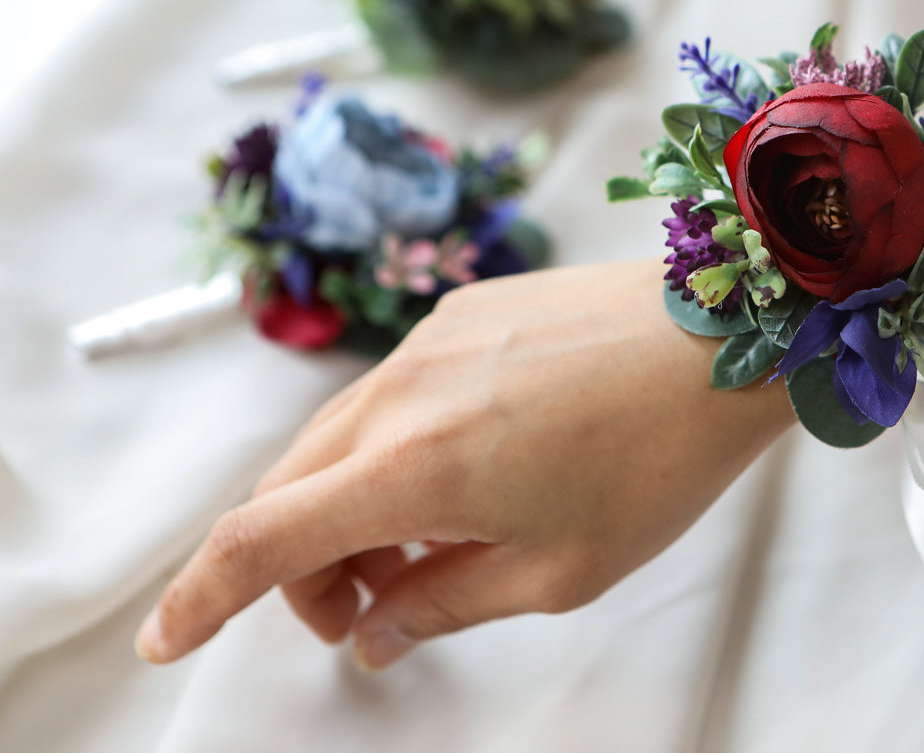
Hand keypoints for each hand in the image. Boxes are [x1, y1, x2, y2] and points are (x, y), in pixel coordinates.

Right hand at [134, 259, 793, 670]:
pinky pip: (393, 392)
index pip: (259, 540)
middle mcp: (399, 392)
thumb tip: (375, 631)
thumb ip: (444, 602)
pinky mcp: (465, 308)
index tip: (169, 638)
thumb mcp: (558, 569)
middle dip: (302, 567)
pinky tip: (466, 476)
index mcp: (411, 467)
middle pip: (289, 489)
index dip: (200, 598)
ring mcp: (429, 339)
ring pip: (338, 437)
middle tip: (366, 612)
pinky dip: (394, 450)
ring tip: (429, 549)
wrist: (731, 332)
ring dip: (350, 506)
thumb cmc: (660, 458)